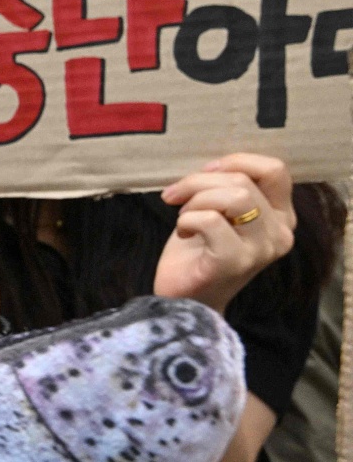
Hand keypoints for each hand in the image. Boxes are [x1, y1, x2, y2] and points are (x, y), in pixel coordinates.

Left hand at [154, 154, 294, 312]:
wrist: (184, 299)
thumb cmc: (198, 251)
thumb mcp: (220, 211)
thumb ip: (230, 187)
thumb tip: (215, 166)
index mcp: (282, 216)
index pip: (275, 169)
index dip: (235, 162)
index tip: (204, 172)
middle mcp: (281, 233)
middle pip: (243, 181)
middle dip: (199, 183)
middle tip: (178, 199)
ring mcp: (261, 249)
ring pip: (233, 197)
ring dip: (195, 200)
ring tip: (184, 218)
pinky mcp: (236, 262)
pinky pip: (210, 220)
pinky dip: (187, 219)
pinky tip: (182, 233)